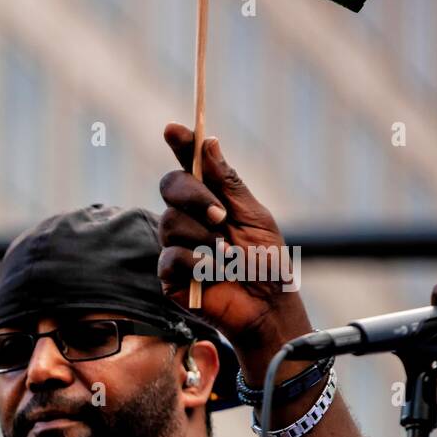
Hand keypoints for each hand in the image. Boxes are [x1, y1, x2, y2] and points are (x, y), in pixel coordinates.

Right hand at [158, 124, 312, 376]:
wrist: (266, 307)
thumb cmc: (266, 263)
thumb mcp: (254, 216)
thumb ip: (228, 183)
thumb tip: (209, 143)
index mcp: (211, 200)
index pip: (189, 166)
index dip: (180, 145)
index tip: (173, 129)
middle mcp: (189, 219)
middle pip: (171, 187)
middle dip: (194, 196)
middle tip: (222, 215)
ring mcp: (177, 245)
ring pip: (170, 222)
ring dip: (203, 237)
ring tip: (227, 255)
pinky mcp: (169, 274)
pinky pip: (170, 256)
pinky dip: (195, 262)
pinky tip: (212, 272)